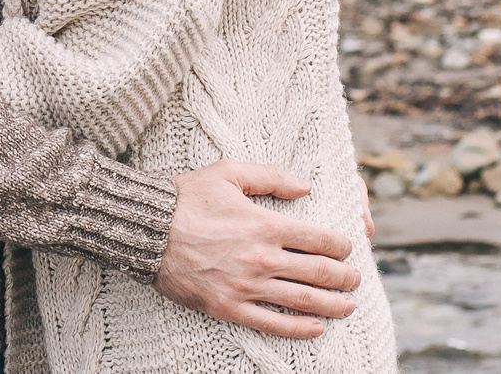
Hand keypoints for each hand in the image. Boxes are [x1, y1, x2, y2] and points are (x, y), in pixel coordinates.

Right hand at [154, 161, 360, 336]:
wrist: (145, 230)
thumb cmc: (185, 198)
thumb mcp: (228, 172)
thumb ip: (270, 176)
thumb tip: (305, 185)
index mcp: (265, 225)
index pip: (319, 239)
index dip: (341, 245)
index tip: (347, 248)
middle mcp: (261, 259)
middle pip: (318, 273)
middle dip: (344, 277)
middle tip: (355, 278)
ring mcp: (247, 287)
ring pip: (303, 301)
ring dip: (333, 305)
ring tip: (348, 305)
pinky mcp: (230, 307)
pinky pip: (273, 324)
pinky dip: (299, 328)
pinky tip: (316, 328)